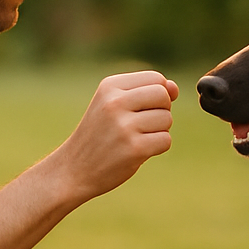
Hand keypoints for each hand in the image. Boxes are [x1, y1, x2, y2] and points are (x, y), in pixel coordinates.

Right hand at [56, 71, 178, 201]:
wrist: (74, 169)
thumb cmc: (99, 135)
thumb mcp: (113, 104)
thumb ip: (145, 92)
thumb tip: (174, 87)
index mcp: (109, 86)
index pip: (156, 78)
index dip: (158, 94)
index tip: (140, 109)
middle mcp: (115, 102)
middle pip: (163, 95)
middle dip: (161, 110)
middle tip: (142, 124)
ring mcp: (124, 126)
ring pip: (167, 119)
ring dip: (159, 130)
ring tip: (136, 138)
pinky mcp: (134, 148)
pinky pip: (165, 140)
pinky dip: (157, 147)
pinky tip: (138, 151)